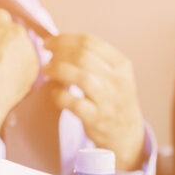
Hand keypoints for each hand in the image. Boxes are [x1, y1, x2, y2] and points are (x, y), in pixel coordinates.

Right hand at [0, 9, 40, 133]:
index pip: (1, 17)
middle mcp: (15, 30)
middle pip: (15, 32)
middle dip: (9, 43)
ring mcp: (28, 48)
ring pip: (25, 48)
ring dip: (18, 57)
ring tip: (3, 74)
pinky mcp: (35, 67)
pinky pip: (30, 65)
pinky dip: (23, 72)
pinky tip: (10, 82)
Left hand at [43, 32, 146, 170]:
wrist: (128, 135)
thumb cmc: (114, 100)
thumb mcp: (115, 75)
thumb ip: (94, 59)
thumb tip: (60, 43)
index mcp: (121, 64)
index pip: (90, 42)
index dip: (64, 39)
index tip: (50, 42)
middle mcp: (117, 80)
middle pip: (83, 56)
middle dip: (59, 53)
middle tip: (47, 57)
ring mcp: (108, 100)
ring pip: (80, 76)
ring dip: (58, 70)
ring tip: (47, 71)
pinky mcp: (96, 119)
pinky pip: (73, 102)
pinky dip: (59, 95)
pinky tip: (56, 93)